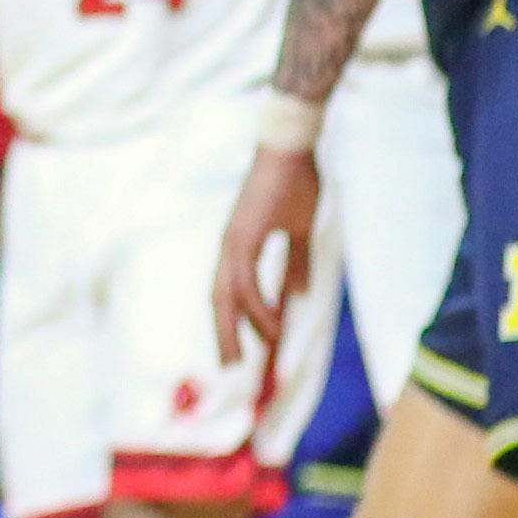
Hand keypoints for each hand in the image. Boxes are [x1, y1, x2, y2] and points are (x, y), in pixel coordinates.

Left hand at [209, 138, 321, 364]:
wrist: (290, 147)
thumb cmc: (294, 183)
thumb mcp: (298, 232)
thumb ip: (296, 264)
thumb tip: (298, 294)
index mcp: (239, 247)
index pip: (229, 293)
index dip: (232, 322)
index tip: (242, 352)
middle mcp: (229, 247)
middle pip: (219, 300)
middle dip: (224, 337)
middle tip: (231, 371)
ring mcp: (233, 241)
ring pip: (226, 295)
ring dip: (235, 329)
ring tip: (247, 361)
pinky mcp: (243, 235)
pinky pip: (246, 282)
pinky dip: (255, 308)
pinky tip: (269, 328)